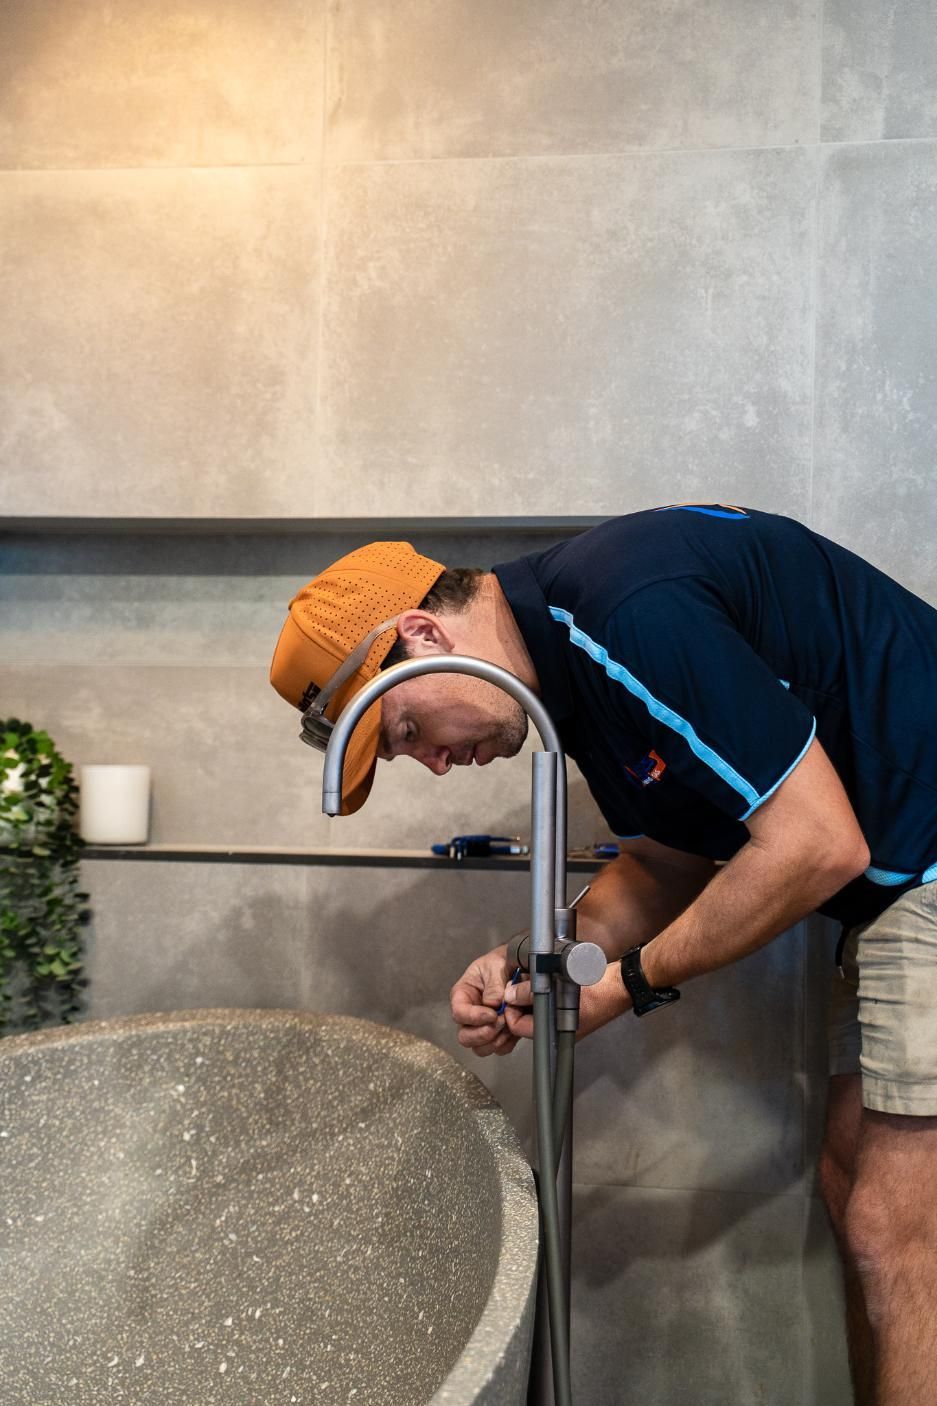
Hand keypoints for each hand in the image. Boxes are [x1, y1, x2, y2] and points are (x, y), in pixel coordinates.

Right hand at [450, 944, 524, 1057]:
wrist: (518, 967)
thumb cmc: (501, 963)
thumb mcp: (496, 965)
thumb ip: (494, 984)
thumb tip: (493, 1004)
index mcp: (462, 994)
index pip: (459, 1013)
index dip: (474, 1017)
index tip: (492, 1014)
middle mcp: (469, 1014)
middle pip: (465, 1037)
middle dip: (483, 1034)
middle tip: (501, 1022)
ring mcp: (482, 1026)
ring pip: (480, 1048)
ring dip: (495, 1041)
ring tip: (509, 1025)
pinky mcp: (498, 1034)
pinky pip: (498, 1050)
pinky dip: (506, 1044)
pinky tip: (514, 1029)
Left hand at [502, 959, 631, 1039]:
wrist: (621, 984)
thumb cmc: (595, 988)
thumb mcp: (558, 987)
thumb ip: (529, 992)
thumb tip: (509, 995)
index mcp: (555, 1031)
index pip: (517, 1026)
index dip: (510, 1008)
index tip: (511, 991)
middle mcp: (558, 1031)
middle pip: (527, 1019)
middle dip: (520, 1001)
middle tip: (521, 982)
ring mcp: (565, 1022)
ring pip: (537, 1011)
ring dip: (532, 996)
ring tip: (534, 978)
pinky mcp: (571, 1012)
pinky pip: (549, 1006)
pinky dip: (545, 995)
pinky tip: (549, 980)